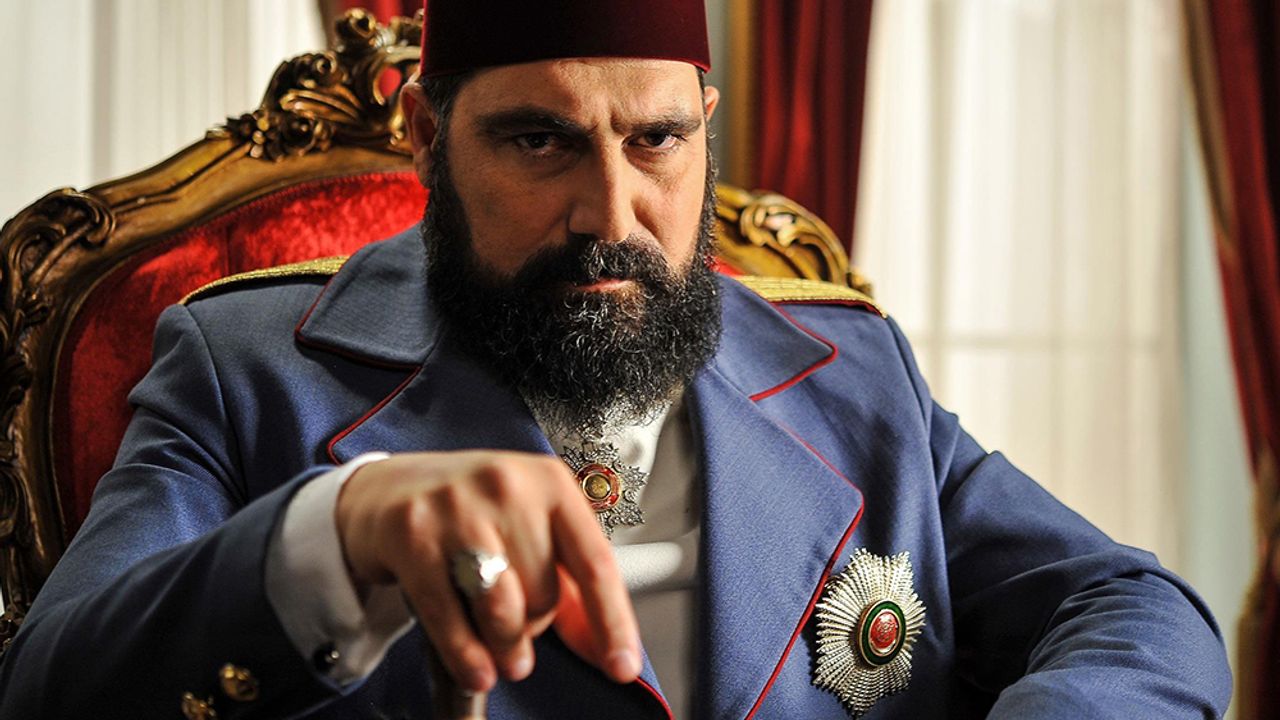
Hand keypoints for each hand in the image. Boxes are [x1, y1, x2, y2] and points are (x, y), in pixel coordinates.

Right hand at [334, 451, 641, 691]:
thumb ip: (569, 584)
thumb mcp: (528, 530)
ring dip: (507, 645)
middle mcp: (508, 486)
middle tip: (518, 622)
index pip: (595, 562)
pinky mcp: (414, 534)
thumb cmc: (469, 512)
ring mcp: (458, 507)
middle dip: (536, 624)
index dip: (613, 621)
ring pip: (503, 607)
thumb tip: (603, 642)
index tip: (621, 665)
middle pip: (544, 592)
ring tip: (507, 656)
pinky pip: (449, 615)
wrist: (385, 491)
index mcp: (550, 483)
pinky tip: (477, 668)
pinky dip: (466, 654)